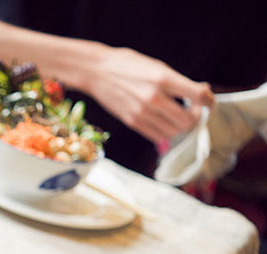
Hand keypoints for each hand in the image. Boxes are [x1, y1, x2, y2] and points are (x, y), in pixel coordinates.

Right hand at [87, 47, 213, 143]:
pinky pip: (158, 136)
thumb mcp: (157, 66)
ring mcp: (142, 112)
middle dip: (196, 116)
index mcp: (163, 79)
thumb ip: (178, 81)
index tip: (209, 102)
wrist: (96, 71)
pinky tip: (164, 121)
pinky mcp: (132, 121)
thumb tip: (202, 91)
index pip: (198, 96)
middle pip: (188, 120)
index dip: (210, 102)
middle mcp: (154, 98)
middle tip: (193, 109)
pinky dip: (166, 132)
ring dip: (181, 126)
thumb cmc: (128, 65)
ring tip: (178, 116)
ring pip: (174, 132)